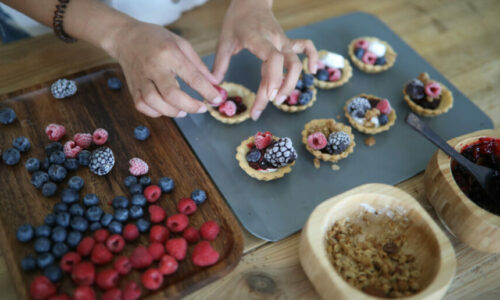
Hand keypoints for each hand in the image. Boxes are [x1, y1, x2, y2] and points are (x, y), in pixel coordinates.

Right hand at [107, 21, 221, 117]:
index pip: (192, 77)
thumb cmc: (156, 39)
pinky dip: (156, 112)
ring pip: (154, 102)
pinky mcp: (132, 87)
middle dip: (190, 106)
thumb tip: (214, 83)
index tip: (217, 99)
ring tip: (184, 111)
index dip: (207, 91)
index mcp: (169, 54)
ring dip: (172, 112)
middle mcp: (153, 67)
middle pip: (171, 94)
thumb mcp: (181, 44)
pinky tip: (166, 109)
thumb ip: (198, 65)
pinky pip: (142, 106)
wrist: (125, 37)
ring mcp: (140, 78)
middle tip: (202, 108)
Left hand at [213, 0, 317, 119]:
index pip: (274, 58)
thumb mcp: (224, 40)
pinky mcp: (288, 42)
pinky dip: (313, 59)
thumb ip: (219, 63)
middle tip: (264, 106)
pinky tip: (313, 72)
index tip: (267, 97)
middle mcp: (276, 40)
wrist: (251, 0)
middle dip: (280, 89)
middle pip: (288, 66)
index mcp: (259, 39)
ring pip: (297, 63)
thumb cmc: (237, 20)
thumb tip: (215, 85)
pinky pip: (306, 48)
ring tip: (279, 100)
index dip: (274, 79)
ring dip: (292, 83)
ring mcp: (284, 41)